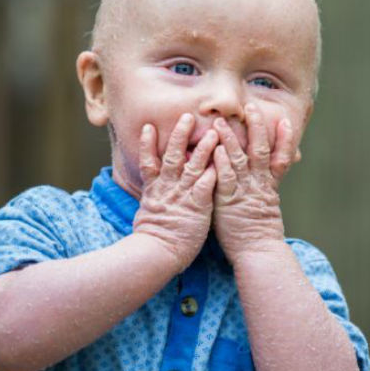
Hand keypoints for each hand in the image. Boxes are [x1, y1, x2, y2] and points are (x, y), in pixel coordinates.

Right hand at [132, 113, 218, 272]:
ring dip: (203, 147)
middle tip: (187, 116)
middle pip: (173, 156)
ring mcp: (183, 196)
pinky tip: (222, 159)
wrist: (156, 254)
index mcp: (155, 190)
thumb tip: (151, 194)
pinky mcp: (197, 206)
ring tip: (212, 131)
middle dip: (180, 135)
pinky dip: (213, 172)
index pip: (149, 161)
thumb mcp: (147, 214)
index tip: (150, 126)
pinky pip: (206, 185)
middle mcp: (168, 188)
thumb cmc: (152, 239)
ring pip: (192, 165)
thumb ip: (153, 199)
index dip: (148, 143)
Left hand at [212, 104, 296, 263]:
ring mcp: (244, 191)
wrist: (258, 254)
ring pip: (240, 159)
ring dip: (231, 138)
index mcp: (269, 186)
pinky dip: (221, 161)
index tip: (285, 120)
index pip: (280, 157)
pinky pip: (226, 177)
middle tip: (251, 106)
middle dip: (256, 127)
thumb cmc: (258, 235)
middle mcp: (259, 185)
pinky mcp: (229, 201)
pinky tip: (215, 148)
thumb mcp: (267, 209)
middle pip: (260, 150)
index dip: (283, 138)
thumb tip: (264, 181)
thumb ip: (264, 192)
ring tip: (222, 120)